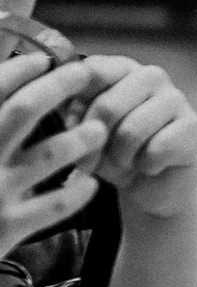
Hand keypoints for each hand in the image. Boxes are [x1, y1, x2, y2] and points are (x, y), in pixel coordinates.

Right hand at [0, 52, 105, 262]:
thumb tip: (0, 70)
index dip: (18, 71)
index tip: (42, 59)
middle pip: (22, 112)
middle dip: (57, 88)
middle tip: (85, 73)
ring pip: (46, 155)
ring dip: (78, 138)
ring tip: (97, 130)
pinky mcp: (9, 227)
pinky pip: (56, 204)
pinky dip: (79, 190)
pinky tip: (92, 182)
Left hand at [79, 56, 196, 221]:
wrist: (150, 188)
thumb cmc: (112, 153)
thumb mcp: (82, 129)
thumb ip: (69, 106)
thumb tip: (57, 93)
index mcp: (121, 69)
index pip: (91, 73)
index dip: (76, 109)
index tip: (75, 130)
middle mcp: (151, 76)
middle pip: (108, 106)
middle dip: (95, 143)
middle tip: (94, 162)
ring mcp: (177, 99)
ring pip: (132, 130)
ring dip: (120, 158)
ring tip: (124, 163)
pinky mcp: (194, 127)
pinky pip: (158, 149)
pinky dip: (146, 166)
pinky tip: (150, 166)